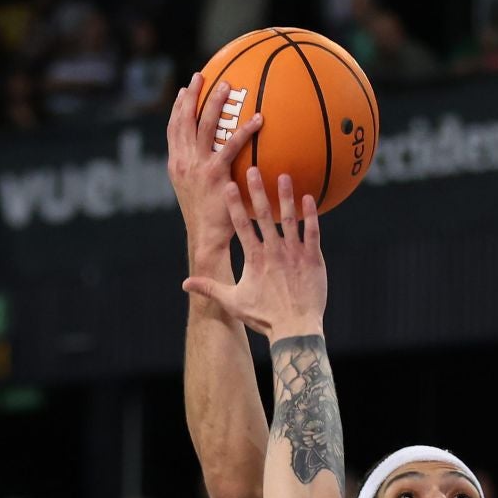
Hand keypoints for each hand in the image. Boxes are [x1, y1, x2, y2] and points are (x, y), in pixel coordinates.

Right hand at [166, 71, 262, 255]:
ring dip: (214, 103)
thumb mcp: (198, 194)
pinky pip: (231, 146)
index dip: (177, 109)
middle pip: (184, 121)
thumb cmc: (208, 220)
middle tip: (201, 76)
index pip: (173, 131)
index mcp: (176, 166)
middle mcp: (183, 162)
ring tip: (227, 86)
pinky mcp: (214, 174)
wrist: (206, 238)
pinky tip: (258, 120)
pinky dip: (244, 131)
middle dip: (191, 96)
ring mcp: (197, 167)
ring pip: (204, 126)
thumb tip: (220, 163)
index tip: (183, 91)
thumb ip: (204, 175)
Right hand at [182, 170, 326, 340]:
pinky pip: (312, 232)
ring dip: (285, 196)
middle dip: (257, 190)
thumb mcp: (234, 302)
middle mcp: (273, 251)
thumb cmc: (265, 317)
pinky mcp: (313, 259)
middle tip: (253, 169)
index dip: (234, 204)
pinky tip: (309, 197)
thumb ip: (210, 288)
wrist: (296, 328)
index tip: (229, 184)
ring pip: (289, 219)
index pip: (241, 225)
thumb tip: (184, 284)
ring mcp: (294, 253)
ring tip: (283, 175)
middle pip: (264, 215)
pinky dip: (311, 215)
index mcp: (254, 259)